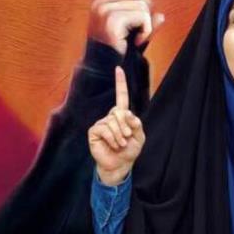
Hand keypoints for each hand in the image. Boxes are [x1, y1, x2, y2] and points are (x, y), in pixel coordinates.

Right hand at [87, 0, 164, 54]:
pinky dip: (144, 32)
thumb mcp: (136, 35)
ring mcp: (102, 10)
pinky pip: (142, 17)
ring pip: (143, 7)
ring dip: (144, 26)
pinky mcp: (110, 20)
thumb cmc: (120, 56)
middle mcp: (99, 3)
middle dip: (144, 15)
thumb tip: (161, 16)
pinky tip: (131, 42)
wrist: (106, 74)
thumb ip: (148, 23)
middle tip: (132, 35)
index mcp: (102, 2)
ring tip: (130, 40)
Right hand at [88, 66, 144, 185]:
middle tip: (127, 138)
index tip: (118, 69)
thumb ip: (136, 124)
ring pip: (112, 122)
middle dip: (126, 126)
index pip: (121, 96)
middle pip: (119, 112)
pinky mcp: (94, 131)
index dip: (120, 83)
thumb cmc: (129, 150)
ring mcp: (101, 123)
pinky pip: (105, 129)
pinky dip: (112, 138)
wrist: (120, 164)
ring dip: (120, 135)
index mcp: (122, 115)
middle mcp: (110, 116)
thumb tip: (127, 113)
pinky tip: (113, 145)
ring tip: (120, 144)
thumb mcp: (139, 137)